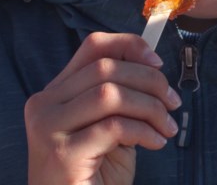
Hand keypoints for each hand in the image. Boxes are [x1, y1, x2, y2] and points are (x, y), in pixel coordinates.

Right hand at [24, 32, 180, 184]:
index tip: (158, 63)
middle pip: (105, 68)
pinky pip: (113, 127)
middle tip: (172, 103)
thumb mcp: (109, 128)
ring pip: (109, 94)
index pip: (93, 47)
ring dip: (149, 107)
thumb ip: (119, 98)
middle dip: (149, 81)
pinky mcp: (62, 154)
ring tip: (166, 128)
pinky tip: (155, 143)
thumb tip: (152, 69)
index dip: (129, 45)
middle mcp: (45, 105)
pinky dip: (143, 131)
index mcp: (56, 93)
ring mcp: (48, 128)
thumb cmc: (94, 176)